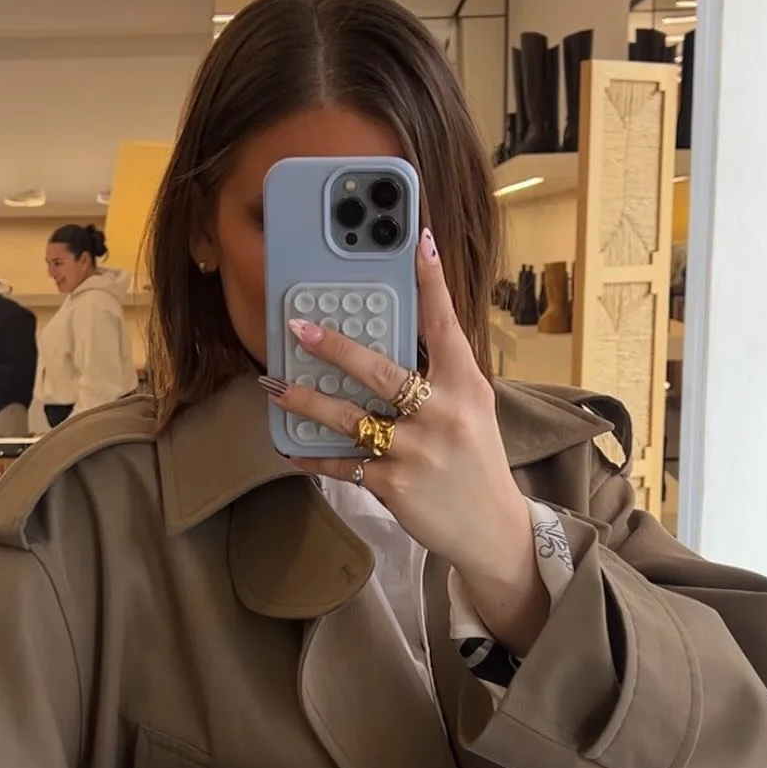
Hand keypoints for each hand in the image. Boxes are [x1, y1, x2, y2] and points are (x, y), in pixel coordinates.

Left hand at [267, 230, 548, 657]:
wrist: (492, 528)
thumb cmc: (475, 459)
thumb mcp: (472, 408)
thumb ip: (440, 373)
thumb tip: (397, 336)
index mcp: (466, 385)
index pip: (446, 325)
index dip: (431, 281)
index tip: (417, 239)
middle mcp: (443, 413)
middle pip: (381, 371)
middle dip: (335, 347)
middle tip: (298, 327)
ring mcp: (417, 451)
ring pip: (350, 419)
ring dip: (306, 401)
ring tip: (274, 386)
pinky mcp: (395, 485)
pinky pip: (343, 464)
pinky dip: (314, 457)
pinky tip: (290, 448)